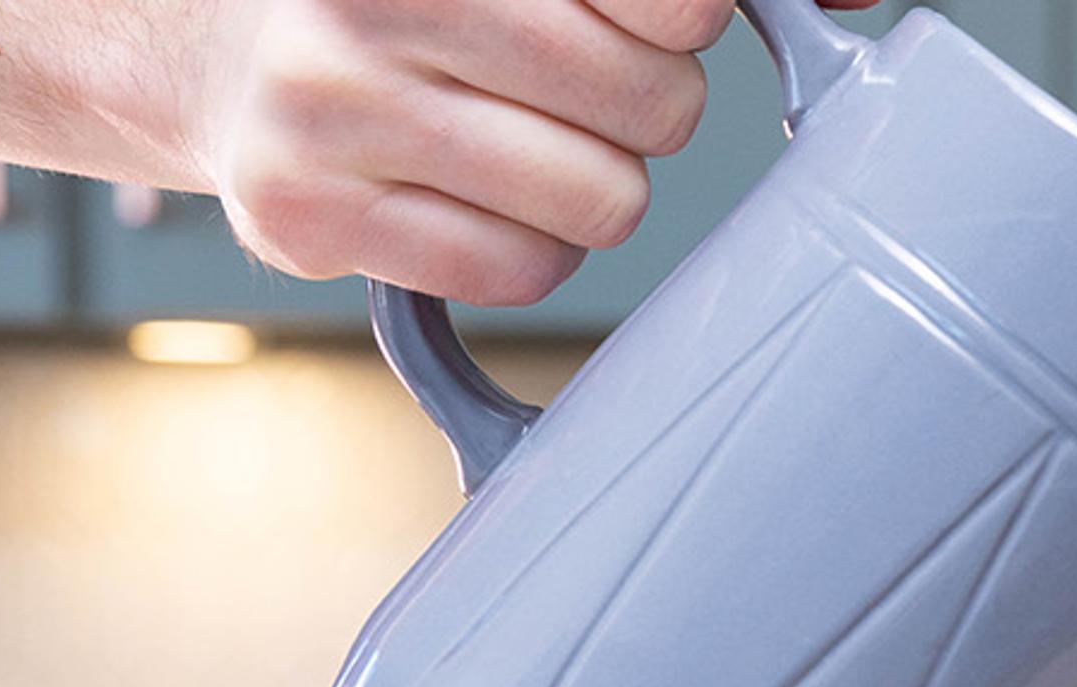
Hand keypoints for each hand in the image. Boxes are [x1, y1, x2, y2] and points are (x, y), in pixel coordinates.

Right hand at [183, 0, 881, 305]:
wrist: (222, 55)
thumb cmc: (417, 3)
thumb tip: (854, 2)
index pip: (677, 2)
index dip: (682, 20)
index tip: (646, 20)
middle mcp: (372, 0)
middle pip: (655, 102)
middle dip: (644, 108)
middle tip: (572, 89)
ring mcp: (327, 107)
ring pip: (602, 199)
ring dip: (590, 185)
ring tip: (515, 139)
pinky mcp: (306, 214)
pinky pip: (521, 270)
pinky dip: (524, 248)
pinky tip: (466, 196)